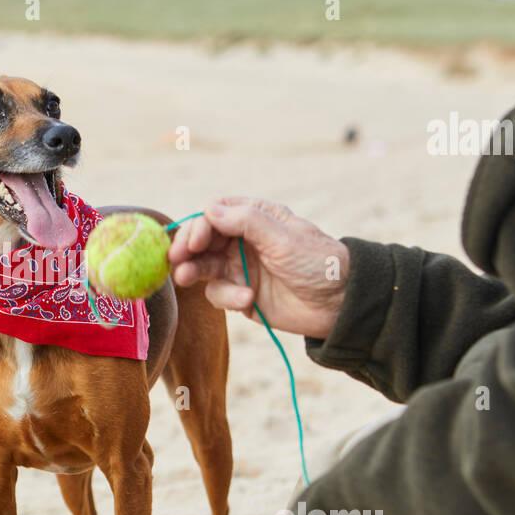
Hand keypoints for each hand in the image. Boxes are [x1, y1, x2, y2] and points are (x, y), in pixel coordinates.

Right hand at [168, 197, 349, 338]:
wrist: (340, 304)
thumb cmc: (318, 263)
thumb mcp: (284, 238)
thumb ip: (247, 222)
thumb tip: (209, 209)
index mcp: (254, 217)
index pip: (214, 213)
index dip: (199, 225)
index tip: (193, 241)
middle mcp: (242, 239)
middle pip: (201, 240)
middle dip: (186, 249)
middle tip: (175, 261)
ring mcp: (239, 266)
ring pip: (202, 266)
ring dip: (193, 271)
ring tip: (186, 279)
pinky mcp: (240, 293)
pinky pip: (218, 293)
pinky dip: (226, 297)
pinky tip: (247, 299)